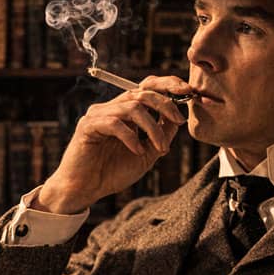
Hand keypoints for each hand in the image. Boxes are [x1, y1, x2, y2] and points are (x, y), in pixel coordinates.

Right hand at [34, 75, 190, 213]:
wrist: (85, 190)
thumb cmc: (112, 173)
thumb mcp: (146, 154)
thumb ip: (161, 135)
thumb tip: (178, 118)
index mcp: (125, 111)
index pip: (147, 87)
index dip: (168, 84)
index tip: (188, 92)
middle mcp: (112, 108)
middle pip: (142, 91)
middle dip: (166, 104)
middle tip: (179, 121)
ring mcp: (98, 114)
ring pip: (133, 107)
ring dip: (153, 127)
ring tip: (160, 148)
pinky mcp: (88, 126)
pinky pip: (114, 123)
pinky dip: (131, 137)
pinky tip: (137, 151)